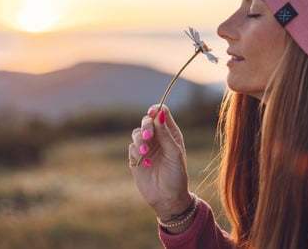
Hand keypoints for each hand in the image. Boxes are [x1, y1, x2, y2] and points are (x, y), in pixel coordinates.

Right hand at [129, 105, 191, 220]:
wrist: (167, 198)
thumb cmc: (176, 176)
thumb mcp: (174, 153)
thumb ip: (165, 134)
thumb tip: (158, 113)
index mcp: (170, 133)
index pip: (162, 113)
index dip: (156, 109)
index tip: (152, 112)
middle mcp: (158, 138)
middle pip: (147, 121)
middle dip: (146, 127)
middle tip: (148, 137)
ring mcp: (146, 147)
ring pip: (136, 133)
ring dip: (140, 141)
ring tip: (145, 153)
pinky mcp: (136, 158)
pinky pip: (131, 147)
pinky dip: (136, 152)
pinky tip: (145, 164)